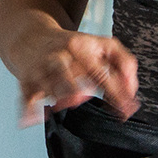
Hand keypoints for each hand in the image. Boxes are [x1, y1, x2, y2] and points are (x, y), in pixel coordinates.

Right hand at [13, 29, 138, 123]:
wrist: (32, 38)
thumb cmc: (73, 47)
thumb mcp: (103, 46)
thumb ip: (125, 62)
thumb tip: (131, 88)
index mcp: (81, 49)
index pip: (101, 73)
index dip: (116, 92)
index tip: (126, 110)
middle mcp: (59, 57)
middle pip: (66, 73)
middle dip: (73, 87)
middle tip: (82, 99)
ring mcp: (41, 68)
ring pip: (47, 85)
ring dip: (56, 96)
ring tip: (65, 104)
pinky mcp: (26, 80)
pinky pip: (26, 96)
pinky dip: (27, 109)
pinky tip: (32, 119)